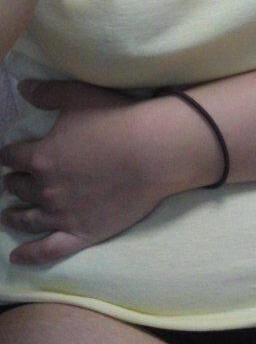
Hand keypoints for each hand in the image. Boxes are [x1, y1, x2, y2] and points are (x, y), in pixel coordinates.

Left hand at [0, 80, 188, 265]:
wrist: (153, 151)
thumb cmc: (116, 119)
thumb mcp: (78, 96)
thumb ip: (47, 93)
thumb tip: (22, 87)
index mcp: (41, 157)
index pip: (11, 157)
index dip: (9, 154)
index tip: (10, 155)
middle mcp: (46, 189)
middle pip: (19, 188)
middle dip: (13, 183)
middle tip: (12, 182)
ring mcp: (63, 215)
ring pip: (28, 219)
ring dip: (15, 216)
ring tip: (8, 215)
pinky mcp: (82, 233)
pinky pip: (48, 250)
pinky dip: (29, 254)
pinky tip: (17, 256)